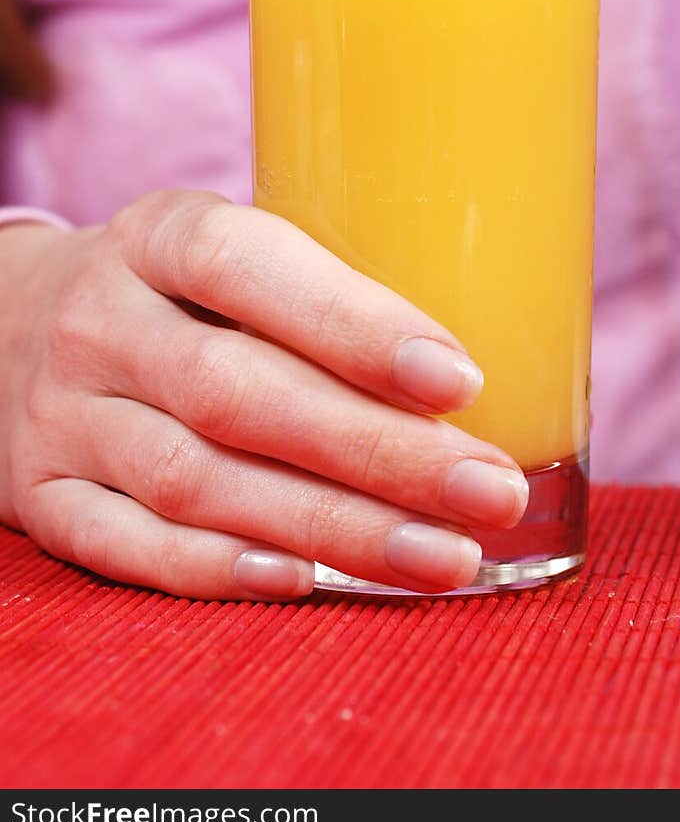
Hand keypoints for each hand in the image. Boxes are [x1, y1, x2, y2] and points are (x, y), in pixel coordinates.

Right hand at [0, 191, 527, 598]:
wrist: (17, 323)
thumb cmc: (177, 291)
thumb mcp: (229, 250)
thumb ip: (322, 290)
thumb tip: (480, 370)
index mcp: (157, 235)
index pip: (247, 265)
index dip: (350, 323)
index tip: (459, 379)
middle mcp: (100, 322)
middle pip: (238, 392)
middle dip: (377, 451)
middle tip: (490, 491)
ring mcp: (62, 414)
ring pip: (197, 480)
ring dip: (331, 528)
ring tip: (445, 555)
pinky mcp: (42, 494)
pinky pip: (126, 545)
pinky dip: (218, 570)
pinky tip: (309, 585)